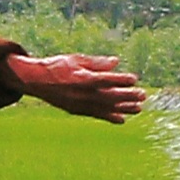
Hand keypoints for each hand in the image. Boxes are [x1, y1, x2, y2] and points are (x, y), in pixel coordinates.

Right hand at [14, 53, 146, 121]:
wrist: (36, 81)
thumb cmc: (57, 66)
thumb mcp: (76, 59)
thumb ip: (97, 63)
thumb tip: (116, 62)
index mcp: (83, 78)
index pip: (107, 79)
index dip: (122, 80)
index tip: (135, 78)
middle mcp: (83, 93)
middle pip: (110, 96)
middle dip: (128, 96)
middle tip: (143, 95)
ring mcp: (80, 104)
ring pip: (106, 108)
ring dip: (124, 109)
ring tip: (138, 109)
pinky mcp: (77, 111)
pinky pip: (96, 115)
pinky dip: (110, 117)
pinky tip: (122, 119)